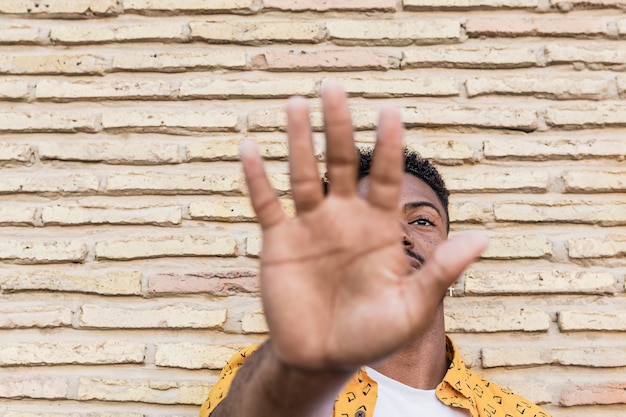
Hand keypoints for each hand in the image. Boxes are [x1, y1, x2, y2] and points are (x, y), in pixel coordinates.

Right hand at [240, 80, 487, 369]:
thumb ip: (441, 271)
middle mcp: (344, 217)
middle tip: (333, 87)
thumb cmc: (372, 335)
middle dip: (338, 126)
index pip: (383, 175)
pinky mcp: (279, 241)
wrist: (322, 358)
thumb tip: (482, 238)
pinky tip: (249, 148)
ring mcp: (310, 226)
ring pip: (302, 173)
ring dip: (299, 140)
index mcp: (377, 227)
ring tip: (296, 104)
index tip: (391, 110)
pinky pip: (266, 203)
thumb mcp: (412, 306)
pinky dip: (256, 178)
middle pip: (340, 162)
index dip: (387, 144)